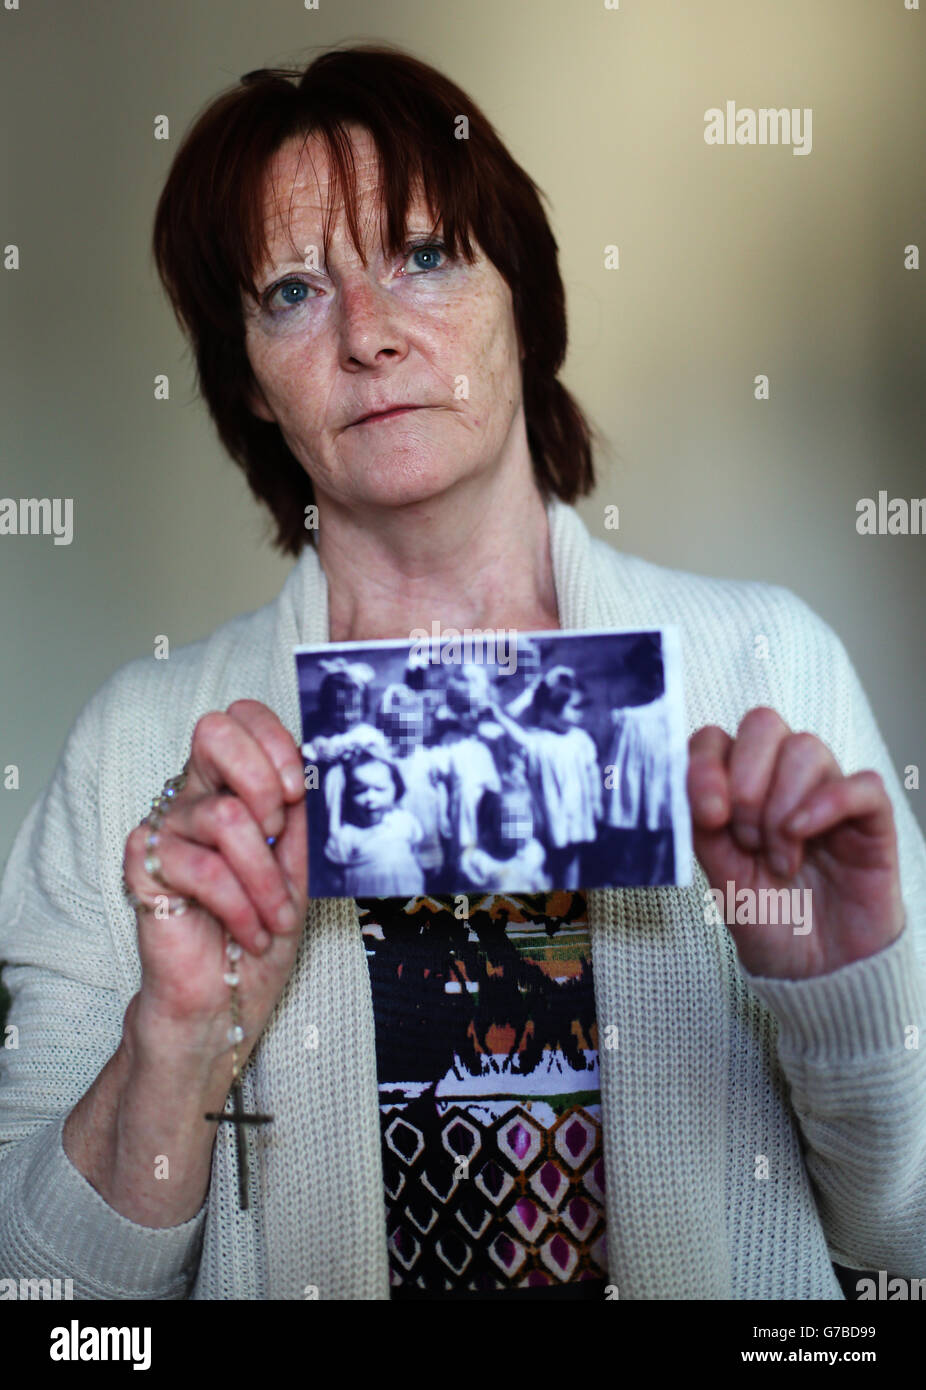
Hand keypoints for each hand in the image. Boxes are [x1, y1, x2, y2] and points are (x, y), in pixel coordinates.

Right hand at [122, 699, 307, 1064]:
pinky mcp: (142, 867)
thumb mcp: (300, 866)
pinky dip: (240, 906)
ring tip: (275, 917)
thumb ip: (303, 816)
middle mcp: (194, 796)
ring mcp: (165, 828)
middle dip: (263, 781)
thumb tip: (318, 771)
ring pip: (226, 817)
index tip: (299, 791)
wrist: (226, 998)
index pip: (241, 717)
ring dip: (266, 878)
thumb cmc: (260, 930)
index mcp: (231, 784)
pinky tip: (249, 931)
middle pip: (214, 731)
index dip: (275, 742)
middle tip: (279, 835)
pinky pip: (202, 868)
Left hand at [687, 707, 904, 979]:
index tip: (707, 814)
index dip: (705, 764)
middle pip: (763, 724)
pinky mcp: (871, 819)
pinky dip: (827, 803)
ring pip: (806, 748)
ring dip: (781, 806)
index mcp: (739, 787)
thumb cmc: (769, 919)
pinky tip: (804, 836)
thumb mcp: (720, 876)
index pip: (715, 738)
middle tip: (744, 838)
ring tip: (780, 861)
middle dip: (745, 779)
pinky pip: (860, 783)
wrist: (816, 972)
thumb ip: (702, 827)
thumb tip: (688, 784)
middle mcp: (783, 780)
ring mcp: (827, 794)